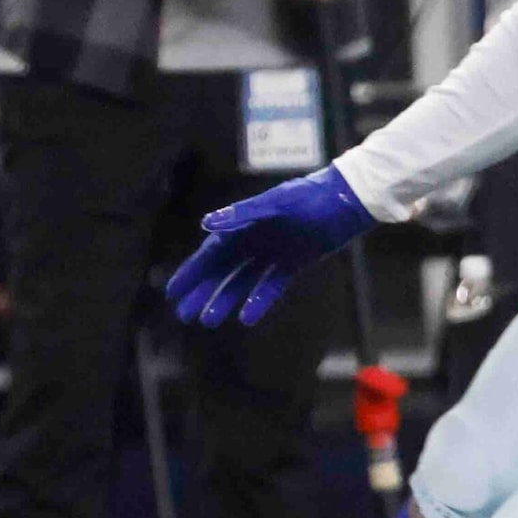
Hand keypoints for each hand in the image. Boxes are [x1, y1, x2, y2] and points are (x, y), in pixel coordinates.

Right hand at [167, 165, 373, 327]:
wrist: (345, 202)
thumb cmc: (307, 196)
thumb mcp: (274, 204)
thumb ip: (241, 214)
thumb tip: (206, 223)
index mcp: (242, 225)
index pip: (210, 254)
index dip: (191, 273)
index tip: (173, 292)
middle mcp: (253, 241)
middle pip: (221, 271)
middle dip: (202, 292)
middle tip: (183, 314)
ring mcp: (272, 254)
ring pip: (242, 281)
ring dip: (225, 300)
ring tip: (208, 321)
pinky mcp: (292, 264)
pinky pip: (270, 286)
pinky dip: (258, 301)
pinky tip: (246, 318)